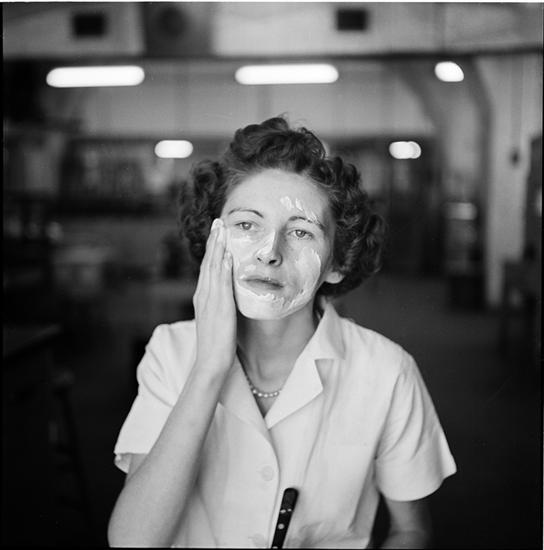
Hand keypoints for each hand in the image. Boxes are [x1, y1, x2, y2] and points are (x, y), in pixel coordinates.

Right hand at [193, 218, 236, 373]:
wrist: (211, 361)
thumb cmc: (216, 343)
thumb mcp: (217, 318)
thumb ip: (219, 303)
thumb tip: (227, 292)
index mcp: (204, 297)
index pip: (207, 268)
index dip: (213, 249)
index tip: (217, 232)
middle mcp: (204, 295)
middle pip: (208, 263)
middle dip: (214, 242)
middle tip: (218, 222)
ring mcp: (210, 301)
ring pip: (213, 269)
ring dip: (217, 248)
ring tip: (221, 230)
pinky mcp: (219, 308)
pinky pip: (221, 284)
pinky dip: (222, 269)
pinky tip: (227, 256)